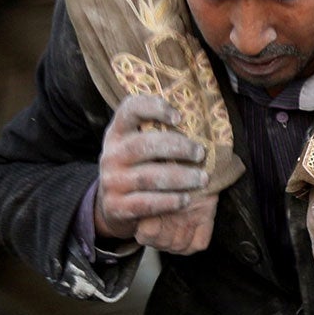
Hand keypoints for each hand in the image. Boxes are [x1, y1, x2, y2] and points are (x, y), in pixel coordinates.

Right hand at [96, 94, 211, 248]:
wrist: (113, 206)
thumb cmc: (138, 169)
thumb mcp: (140, 147)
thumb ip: (159, 134)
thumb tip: (202, 126)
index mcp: (118, 132)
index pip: (130, 109)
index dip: (154, 108)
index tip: (178, 117)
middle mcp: (111, 154)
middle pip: (143, 144)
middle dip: (177, 147)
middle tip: (200, 153)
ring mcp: (111, 181)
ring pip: (148, 177)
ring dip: (180, 177)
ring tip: (201, 179)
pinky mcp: (115, 206)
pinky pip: (145, 203)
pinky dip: (168, 201)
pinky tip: (185, 199)